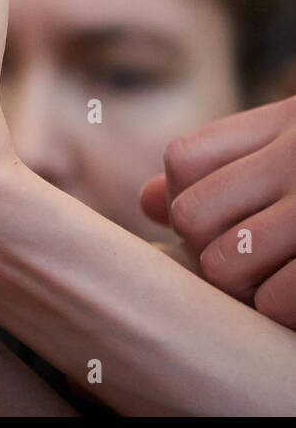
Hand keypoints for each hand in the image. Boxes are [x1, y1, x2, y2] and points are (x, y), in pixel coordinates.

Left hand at [140, 96, 295, 326]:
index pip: (183, 161)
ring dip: (245, 282)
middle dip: (210, 244)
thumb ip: (223, 166)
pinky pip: (276, 302)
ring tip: (278, 269)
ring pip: (223, 266)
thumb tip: (147, 202)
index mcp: (286, 121)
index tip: (228, 212)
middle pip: (192, 216)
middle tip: (252, 252)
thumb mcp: (291, 147)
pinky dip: (283, 306)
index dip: (187, 196)